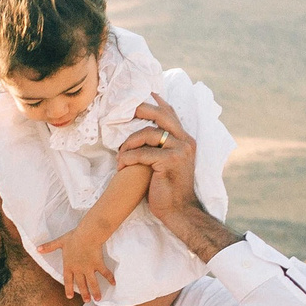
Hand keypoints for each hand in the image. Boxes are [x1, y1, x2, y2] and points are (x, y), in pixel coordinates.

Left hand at [37, 225, 114, 302]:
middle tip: (87, 301)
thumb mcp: (60, 242)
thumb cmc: (73, 238)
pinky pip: (105, 273)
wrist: (87, 235)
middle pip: (81, 284)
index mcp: (69, 266)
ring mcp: (89, 269)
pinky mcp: (98, 265)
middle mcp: (79, 270)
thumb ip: (49, 247)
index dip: (68, 289)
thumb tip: (37, 249)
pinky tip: (114, 284)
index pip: (67, 280)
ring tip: (97, 299)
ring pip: (92, 283)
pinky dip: (110, 278)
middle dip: (84, 293)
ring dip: (95, 292)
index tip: (70, 296)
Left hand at [115, 96, 232, 261]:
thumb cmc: (168, 190)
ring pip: (148, 134)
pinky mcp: (169, 161)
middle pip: (161, 116)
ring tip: (120, 156)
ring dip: (129, 144)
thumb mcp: (167, 164)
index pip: (171, 114)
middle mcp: (185, 142)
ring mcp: (179, 150)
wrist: (179, 211)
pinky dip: (129, 158)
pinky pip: (142, 153)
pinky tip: (122, 166)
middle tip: (124, 112)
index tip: (147, 94)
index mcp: (186, 140)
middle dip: (141, 110)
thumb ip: (161, 148)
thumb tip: (145, 136)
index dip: (158, 103)